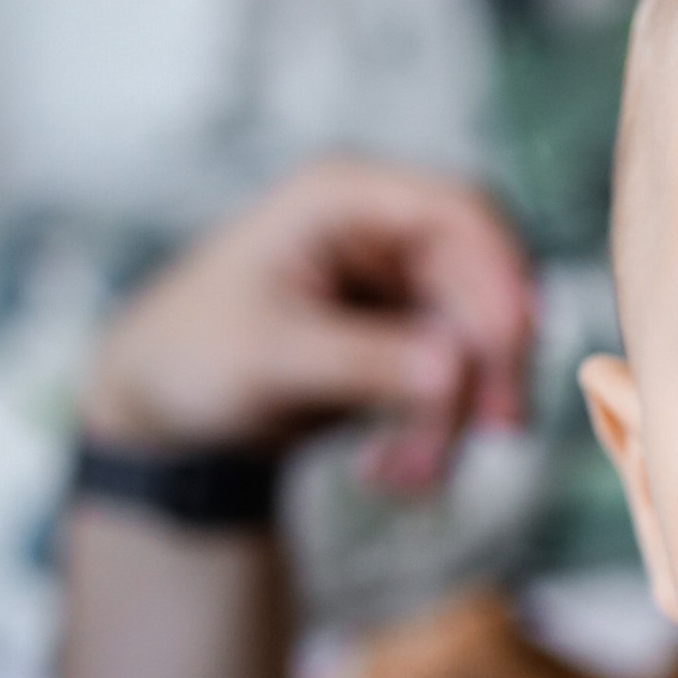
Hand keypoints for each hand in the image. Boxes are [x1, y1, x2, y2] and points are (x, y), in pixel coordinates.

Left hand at [79, 158, 534, 497]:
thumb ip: (364, 361)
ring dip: (455, 417)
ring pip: (476, 344)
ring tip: (402, 478)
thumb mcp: (270, 358)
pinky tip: (388, 470)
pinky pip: (455, 383)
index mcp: (340, 200)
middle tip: (494, 433)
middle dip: (486, 366)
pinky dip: (436, 432)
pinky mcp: (405, 340)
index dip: (500, 271)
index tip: (515, 341)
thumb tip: (451, 370)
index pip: (456, 211)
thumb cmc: (190, 358)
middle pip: (483, 283)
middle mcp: (381, 232)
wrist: (163, 414)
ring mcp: (397, 287)